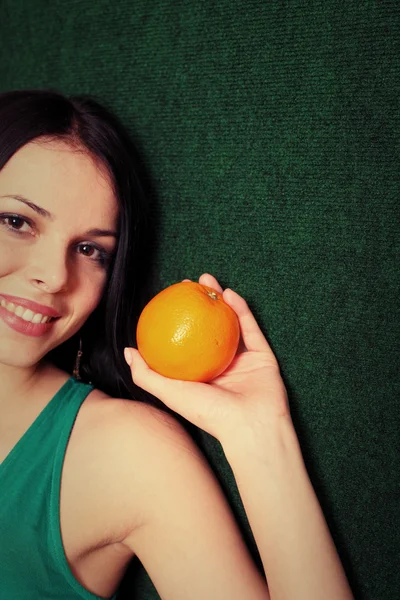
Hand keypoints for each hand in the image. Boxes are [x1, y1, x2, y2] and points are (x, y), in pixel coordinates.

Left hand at [124, 273, 290, 447]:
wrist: (250, 426)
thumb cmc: (208, 412)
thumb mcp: (170, 393)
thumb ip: (146, 374)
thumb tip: (129, 351)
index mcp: (200, 372)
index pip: (185, 339)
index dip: (176, 317)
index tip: (167, 298)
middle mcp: (221, 363)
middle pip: (208, 325)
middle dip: (197, 301)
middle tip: (187, 283)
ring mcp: (243, 358)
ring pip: (231, 321)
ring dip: (221, 297)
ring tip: (208, 280)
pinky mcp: (263, 355)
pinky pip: (251, 328)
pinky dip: (241, 310)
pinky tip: (230, 294)